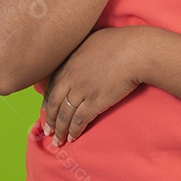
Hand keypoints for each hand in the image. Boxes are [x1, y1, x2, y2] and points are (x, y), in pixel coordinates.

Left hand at [42, 26, 148, 145]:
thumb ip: (81, 49)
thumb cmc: (119, 41)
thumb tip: (82, 53)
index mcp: (69, 62)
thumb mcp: (92, 39)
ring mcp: (81, 90)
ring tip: (57, 141)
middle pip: (54, 103)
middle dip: (50, 119)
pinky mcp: (94, 102)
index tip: (45, 109)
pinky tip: (72, 138)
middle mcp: (71, 77)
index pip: (52, 85)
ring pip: (64, 115)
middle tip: (48, 130)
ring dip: (60, 130)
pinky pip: (79, 121)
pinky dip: (74, 131)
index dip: (47, 100)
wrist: (134, 51)